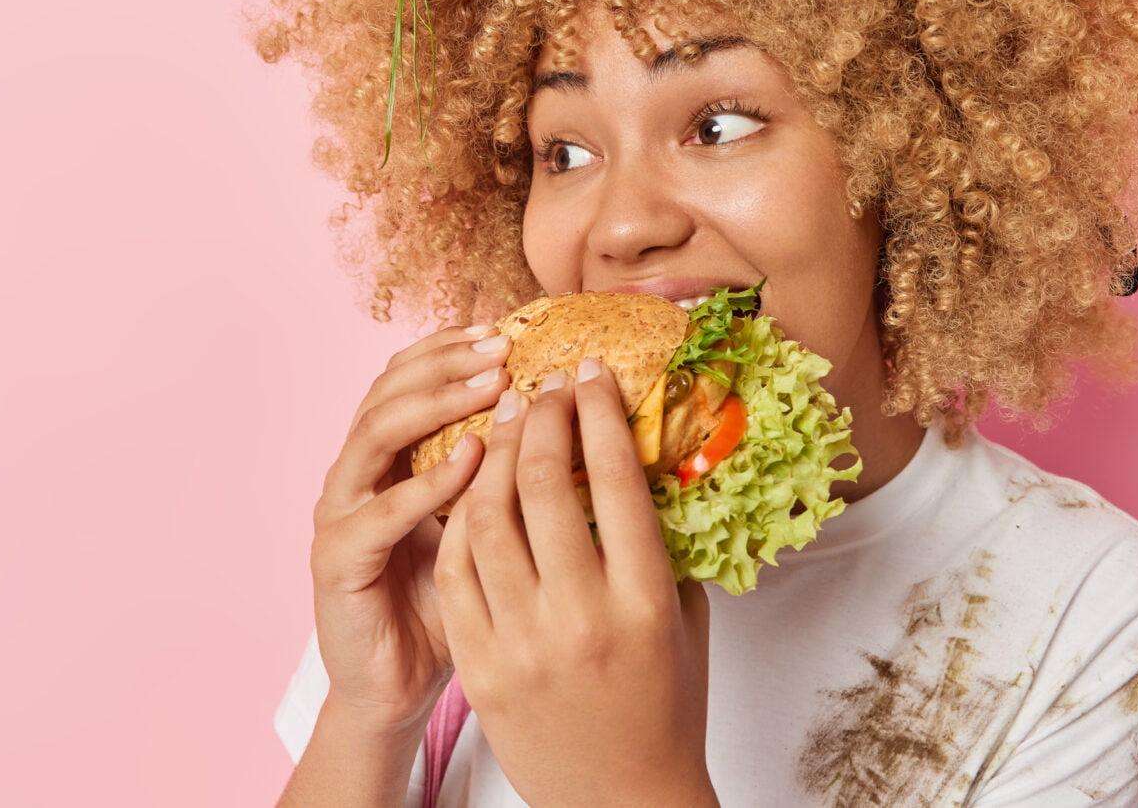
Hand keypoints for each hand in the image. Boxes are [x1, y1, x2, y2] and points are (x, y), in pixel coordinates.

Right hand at [307, 322, 507, 733]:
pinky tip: (470, 462)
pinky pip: (379, 513)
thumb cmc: (449, 606)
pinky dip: (424, 483)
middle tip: (502, 348)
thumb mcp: (483, 525)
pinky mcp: (336, 560)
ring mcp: (339, 514)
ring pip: (374, 436)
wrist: (397, 688)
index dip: (450, 349)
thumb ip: (501, 474)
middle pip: (385, 392)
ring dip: (433, 405)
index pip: (407, 379)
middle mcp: (355, 475)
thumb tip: (571, 417)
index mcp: (387, 459)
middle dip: (445, 363)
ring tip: (490, 389)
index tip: (508, 330)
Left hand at [435, 357, 716, 806]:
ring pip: (486, 518)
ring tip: (502, 423)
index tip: (589, 372)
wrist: (620, 797)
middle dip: (540, 417)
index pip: (615, 478)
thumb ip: (660, 539)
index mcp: (644, 601)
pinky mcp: (479, 666)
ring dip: (492, 456)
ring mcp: (521, 643)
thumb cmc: (664, 701)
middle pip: (545, 485)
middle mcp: (580, 618)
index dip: (598, 411)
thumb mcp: (681, 617)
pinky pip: (456, 570)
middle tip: (541, 385)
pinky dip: (460, 517)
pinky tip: (472, 487)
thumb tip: (636, 451)